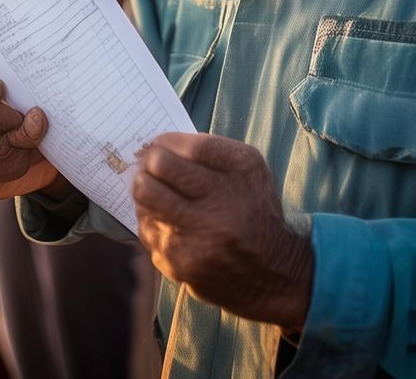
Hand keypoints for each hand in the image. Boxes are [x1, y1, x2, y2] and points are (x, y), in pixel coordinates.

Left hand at [134, 132, 312, 330]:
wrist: (271, 274)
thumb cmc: (253, 209)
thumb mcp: (248, 168)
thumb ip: (208, 147)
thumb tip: (159, 142)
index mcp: (240, 177)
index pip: (190, 148)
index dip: (166, 141)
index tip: (160, 144)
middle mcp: (219, 210)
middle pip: (159, 168)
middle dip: (149, 162)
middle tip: (151, 165)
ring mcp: (196, 241)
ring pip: (144, 197)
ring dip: (145, 188)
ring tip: (158, 191)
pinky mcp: (178, 264)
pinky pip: (146, 227)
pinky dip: (152, 219)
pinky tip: (169, 220)